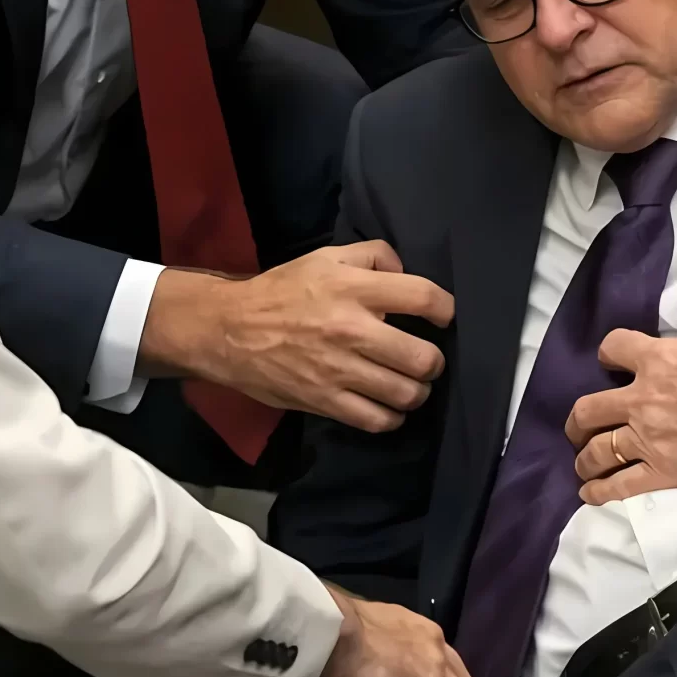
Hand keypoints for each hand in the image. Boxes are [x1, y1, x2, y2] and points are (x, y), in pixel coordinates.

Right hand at [142, 239, 454, 430]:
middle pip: (423, 357)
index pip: (423, 298)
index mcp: (354, 289)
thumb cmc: (283, 291)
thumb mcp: (326, 257)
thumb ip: (373, 255)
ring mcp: (338, 370)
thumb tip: (405, 274)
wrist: (229, 329)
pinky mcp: (324, 401)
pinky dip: (392, 417)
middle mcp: (352, 330)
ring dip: (417, 392)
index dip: (447, 309)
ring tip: (411, 385)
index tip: (445, 317)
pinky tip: (389, 407)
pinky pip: (376, 420)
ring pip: (405, 394)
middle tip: (426, 360)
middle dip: (434, 362)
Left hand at [566, 293, 676, 500]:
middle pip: (588, 409)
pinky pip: (621, 486)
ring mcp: (651, 441)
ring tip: (585, 459)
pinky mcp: (667, 473)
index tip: (611, 360)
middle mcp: (644, 401)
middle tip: (583, 422)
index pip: (612, 348)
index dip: (608, 352)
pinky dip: (600, 491)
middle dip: (580, 418)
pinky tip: (588, 492)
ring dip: (585, 456)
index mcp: (658, 360)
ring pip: (598, 451)